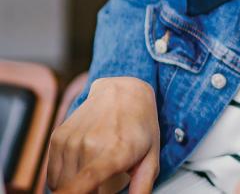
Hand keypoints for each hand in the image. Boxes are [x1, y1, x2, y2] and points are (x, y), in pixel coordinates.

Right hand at [47, 77, 159, 193]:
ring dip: (77, 186)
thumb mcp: (151, 155)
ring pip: (62, 185)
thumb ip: (142, 185)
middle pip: (77, 190)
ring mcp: (71, 140)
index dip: (73, 192)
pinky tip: (82, 164)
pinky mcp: (58, 137)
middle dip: (92, 191)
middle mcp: (90, 144)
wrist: (123, 91)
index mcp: (115, 151)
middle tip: (108, 177)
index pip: (86, 180)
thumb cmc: (139, 125)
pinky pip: (53, 175)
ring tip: (97, 166)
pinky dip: (65, 178)